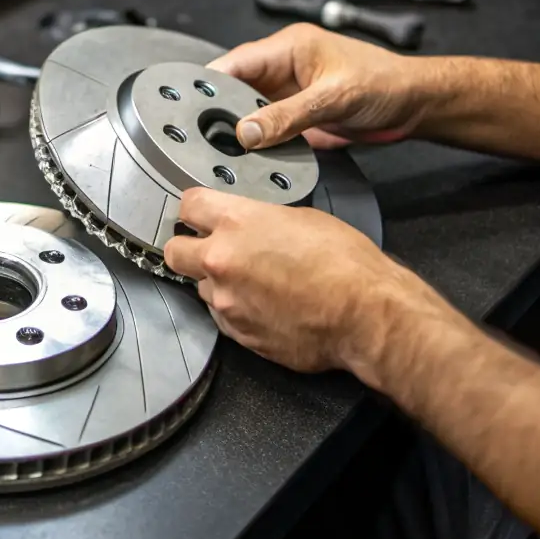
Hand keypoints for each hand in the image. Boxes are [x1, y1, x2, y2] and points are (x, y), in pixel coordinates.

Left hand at [164, 188, 437, 374]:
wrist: (365, 314)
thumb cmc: (344, 262)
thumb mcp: (300, 218)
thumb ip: (259, 220)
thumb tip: (248, 228)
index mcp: (236, 222)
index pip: (188, 205)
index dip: (194, 208)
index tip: (199, 213)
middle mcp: (221, 260)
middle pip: (174, 250)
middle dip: (189, 248)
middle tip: (211, 249)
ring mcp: (226, 301)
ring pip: (201, 287)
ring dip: (219, 283)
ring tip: (254, 283)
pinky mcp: (237, 333)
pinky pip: (223, 316)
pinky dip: (236, 310)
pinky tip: (265, 306)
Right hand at [208, 23, 431, 150]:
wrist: (415, 105)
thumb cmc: (385, 83)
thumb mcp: (334, 98)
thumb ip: (288, 115)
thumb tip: (246, 132)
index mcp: (287, 48)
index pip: (235, 62)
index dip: (208, 82)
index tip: (186, 105)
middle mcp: (282, 69)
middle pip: (234, 89)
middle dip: (215, 111)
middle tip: (198, 136)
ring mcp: (288, 95)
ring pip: (246, 112)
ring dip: (234, 131)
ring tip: (217, 151)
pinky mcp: (296, 119)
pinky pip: (265, 131)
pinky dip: (254, 145)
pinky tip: (245, 159)